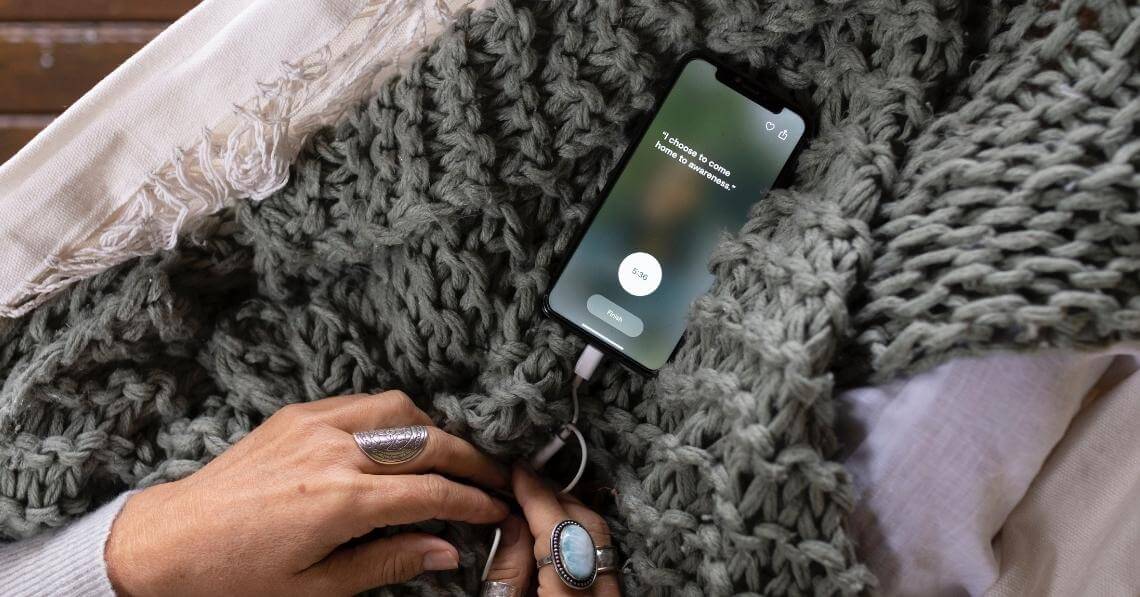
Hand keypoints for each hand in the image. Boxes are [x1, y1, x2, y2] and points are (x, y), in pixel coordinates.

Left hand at [105, 391, 509, 595]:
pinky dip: (394, 417)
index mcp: (341, 501)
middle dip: (471, 461)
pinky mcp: (297, 415)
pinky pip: (363, 402)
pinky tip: (400, 439)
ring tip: (450, 456)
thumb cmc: (237, 575)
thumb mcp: (315, 587)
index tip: (496, 510)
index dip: (473, 503)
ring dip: (436, 429)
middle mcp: (334, 452)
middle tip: (494, 478)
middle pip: (428, 444)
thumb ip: (388, 563)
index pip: (432, 493)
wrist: (169, 541)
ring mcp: (315, 426)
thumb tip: (446, 551)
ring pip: (400, 410)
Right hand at [484, 466, 619, 595]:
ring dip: (570, 513)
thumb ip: (508, 571)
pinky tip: (556, 529)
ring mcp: (612, 595)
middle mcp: (602, 596)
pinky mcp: (612, 595)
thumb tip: (510, 521)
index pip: (559, 536)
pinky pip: (602, 553)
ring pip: (601, 538)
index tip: (520, 473)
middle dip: (557, 499)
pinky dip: (580, 534)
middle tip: (525, 483)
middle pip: (590, 529)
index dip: (539, 498)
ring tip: (537, 502)